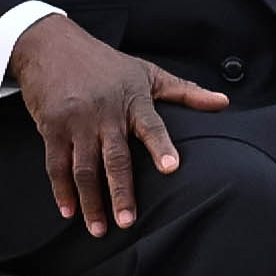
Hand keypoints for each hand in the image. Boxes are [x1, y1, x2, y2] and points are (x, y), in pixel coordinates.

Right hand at [8, 13, 229, 235]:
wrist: (51, 46)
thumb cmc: (106, 63)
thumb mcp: (148, 72)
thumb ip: (185, 92)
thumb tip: (224, 102)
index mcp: (133, 100)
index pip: (152, 126)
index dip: (162, 147)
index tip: (171, 168)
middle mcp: (105, 113)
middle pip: (115, 158)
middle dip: (121, 192)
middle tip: (128, 221)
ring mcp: (76, 122)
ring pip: (84, 168)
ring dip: (90, 201)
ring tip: (100, 228)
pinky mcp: (52, 129)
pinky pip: (56, 165)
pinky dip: (61, 191)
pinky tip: (69, 212)